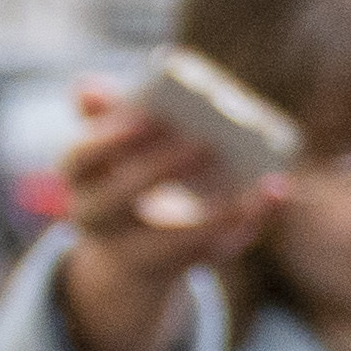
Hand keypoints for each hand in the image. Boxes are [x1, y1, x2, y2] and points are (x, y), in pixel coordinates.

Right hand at [53, 83, 282, 350]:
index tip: (143, 117)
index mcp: (82, 180)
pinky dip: (240, 229)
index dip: (107, 139)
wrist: (130, 257)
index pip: (80, 158)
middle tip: (203, 144)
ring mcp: (131, 251)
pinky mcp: (175, 268)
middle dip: (158, 171)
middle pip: (115, 200)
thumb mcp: (115, 150)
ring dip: (207, 220)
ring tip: (245, 194)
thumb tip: (88, 83)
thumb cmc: (127, 181)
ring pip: (164, 245)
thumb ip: (107, 116)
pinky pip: (206, 255)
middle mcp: (96, 219)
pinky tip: (270, 197)